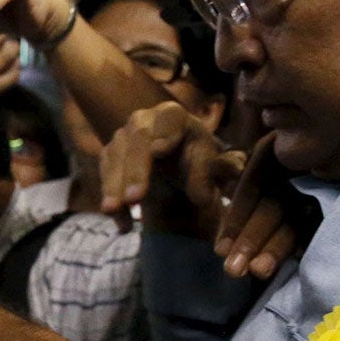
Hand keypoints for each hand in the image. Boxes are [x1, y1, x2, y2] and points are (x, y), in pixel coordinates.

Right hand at [97, 104, 304, 277]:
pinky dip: (110, 199)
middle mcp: (145, 119)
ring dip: (113, 186)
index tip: (160, 150)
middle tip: (135, 198)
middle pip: (136, 138)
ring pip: (114, 157)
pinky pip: (105, 176)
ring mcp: (123, 137)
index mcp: (175, 116)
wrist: (177, 177)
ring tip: (115, 211)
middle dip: (134, 169)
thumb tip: (234, 168)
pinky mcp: (109, 156)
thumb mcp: (214, 169)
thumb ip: (221, 168)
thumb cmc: (200, 167)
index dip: (164, 132)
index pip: (168, 118)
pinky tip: (122, 224)